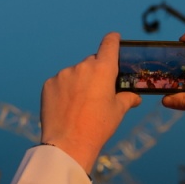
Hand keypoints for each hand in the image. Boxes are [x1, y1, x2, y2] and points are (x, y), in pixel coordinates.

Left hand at [41, 33, 141, 172]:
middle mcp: (82, 67)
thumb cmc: (98, 128)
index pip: (109, 44)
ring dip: (79, 82)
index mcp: (103, 69)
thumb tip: (134, 97)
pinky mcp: (49, 84)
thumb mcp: (118, 112)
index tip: (114, 39)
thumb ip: (127, 99)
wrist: (68, 144)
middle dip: (96, 72)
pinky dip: (64, 91)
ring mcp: (63, 75)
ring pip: (75, 73)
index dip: (113, 40)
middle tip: (98, 91)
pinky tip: (67, 108)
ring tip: (80, 106)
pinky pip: (60, 83)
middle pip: (92, 62)